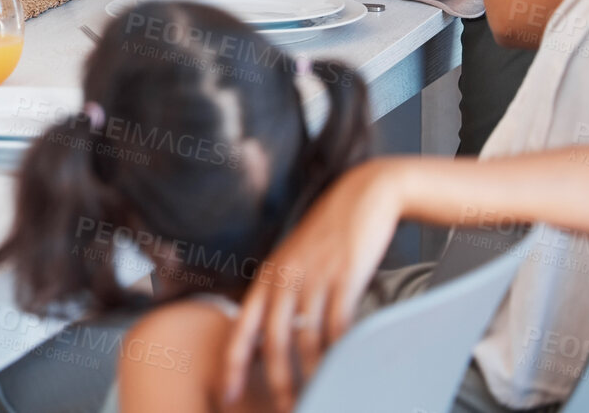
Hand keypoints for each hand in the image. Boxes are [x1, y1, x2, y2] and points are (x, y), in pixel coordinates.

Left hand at [220, 160, 404, 410]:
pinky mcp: (344, 275)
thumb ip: (283, 297)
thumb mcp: (295, 264)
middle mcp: (284, 278)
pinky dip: (341, 350)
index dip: (232, 363)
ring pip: (307, 337)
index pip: (241, 327)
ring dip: (313, 374)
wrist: (361, 197)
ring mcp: (313, 276)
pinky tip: (345, 367)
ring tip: (319, 397)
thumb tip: (275, 339)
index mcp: (267, 277)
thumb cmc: (329, 237)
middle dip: (277, 381)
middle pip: (273, 340)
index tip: (226, 394)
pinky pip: (339, 323)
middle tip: (284, 409)